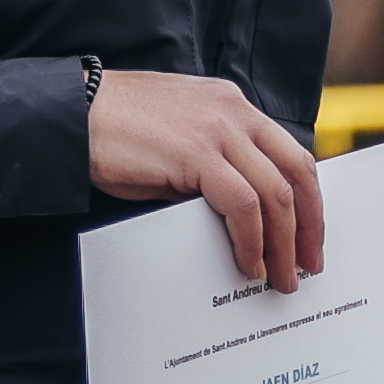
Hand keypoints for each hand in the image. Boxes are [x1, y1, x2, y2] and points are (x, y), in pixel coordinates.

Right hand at [90, 65, 323, 291]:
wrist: (73, 113)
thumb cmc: (118, 132)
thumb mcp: (182, 141)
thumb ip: (217, 166)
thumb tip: (244, 219)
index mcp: (234, 106)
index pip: (291, 155)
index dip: (309, 201)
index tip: (310, 237)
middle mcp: (234, 113)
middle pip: (296, 174)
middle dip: (309, 227)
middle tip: (308, 265)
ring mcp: (217, 131)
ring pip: (275, 194)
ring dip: (284, 244)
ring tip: (282, 276)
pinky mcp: (196, 154)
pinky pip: (242, 204)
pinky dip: (252, 240)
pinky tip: (249, 263)